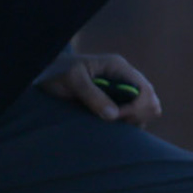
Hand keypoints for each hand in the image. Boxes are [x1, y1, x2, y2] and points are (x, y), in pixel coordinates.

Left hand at [37, 53, 162, 125]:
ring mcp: (123, 89)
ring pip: (145, 110)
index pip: (145, 90)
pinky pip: (134, 116)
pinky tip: (111, 125)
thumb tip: (113, 116)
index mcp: (118, 67)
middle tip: (114, 122)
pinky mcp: (116, 101)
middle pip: (151, 101)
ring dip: (133, 121)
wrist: (42, 74)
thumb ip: (92, 96)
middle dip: (137, 115)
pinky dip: (127, 124)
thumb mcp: (72, 81)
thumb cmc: (55, 73)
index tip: (114, 117)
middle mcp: (125, 77)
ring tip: (111, 125)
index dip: (136, 107)